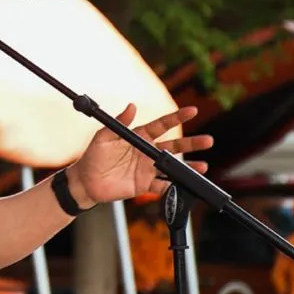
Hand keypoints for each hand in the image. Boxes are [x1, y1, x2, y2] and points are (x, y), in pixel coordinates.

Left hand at [66, 104, 212, 206]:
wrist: (86, 182)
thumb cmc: (93, 157)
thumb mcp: (103, 137)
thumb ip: (119, 123)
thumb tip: (131, 106)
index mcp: (139, 137)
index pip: (162, 125)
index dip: (177, 117)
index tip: (192, 111)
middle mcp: (147, 152)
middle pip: (174, 146)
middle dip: (192, 143)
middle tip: (208, 140)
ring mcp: (147, 169)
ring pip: (172, 166)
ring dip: (189, 166)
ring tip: (203, 166)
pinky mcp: (145, 185)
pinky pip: (162, 186)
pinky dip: (173, 187)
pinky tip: (183, 185)